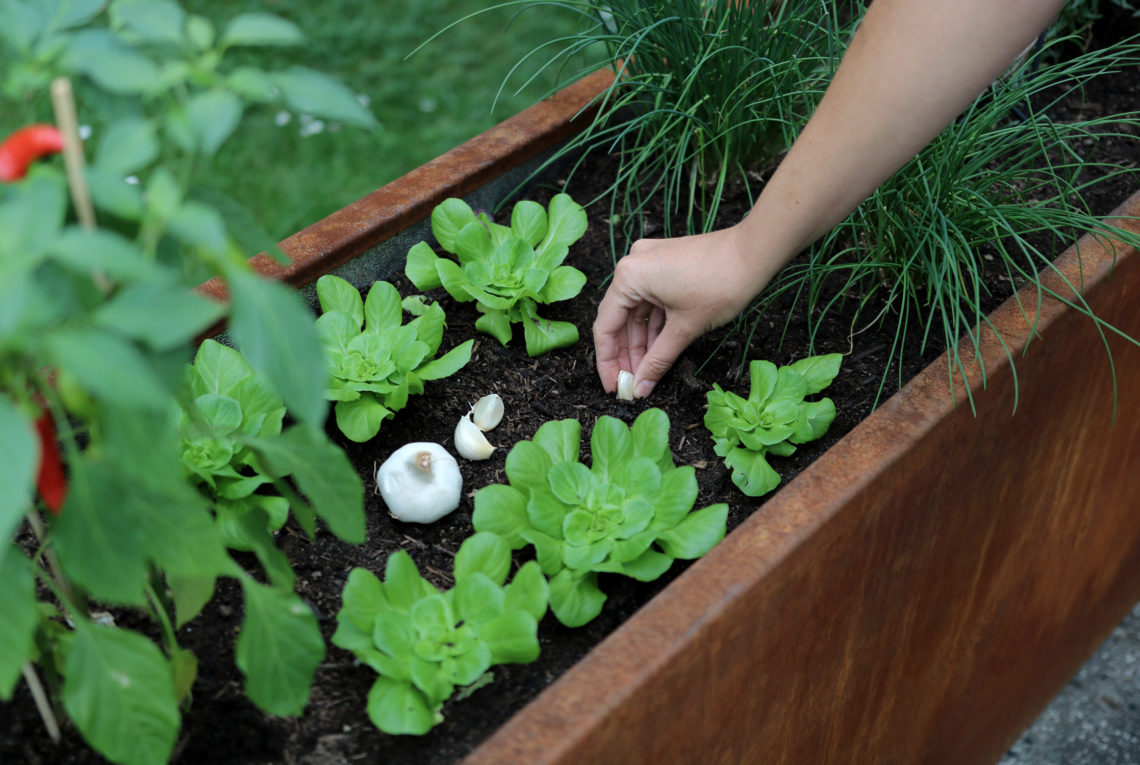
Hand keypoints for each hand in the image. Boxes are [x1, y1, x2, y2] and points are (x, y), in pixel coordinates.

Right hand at [592, 224, 776, 398]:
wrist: (755, 253)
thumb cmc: (721, 284)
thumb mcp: (685, 328)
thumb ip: (658, 360)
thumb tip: (641, 388)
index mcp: (629, 277)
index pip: (605, 327)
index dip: (607, 362)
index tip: (612, 387)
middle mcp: (633, 266)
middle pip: (619, 320)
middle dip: (626, 354)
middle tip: (631, 385)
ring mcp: (649, 263)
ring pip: (637, 312)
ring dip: (641, 343)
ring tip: (645, 374)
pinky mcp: (665, 265)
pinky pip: (651, 301)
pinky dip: (655, 326)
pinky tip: (658, 351)